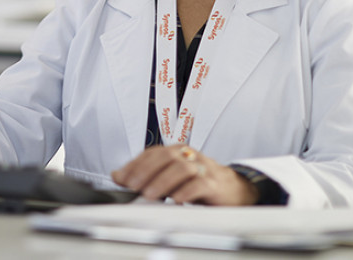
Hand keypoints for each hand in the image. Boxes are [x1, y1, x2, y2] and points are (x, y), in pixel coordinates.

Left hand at [111, 144, 258, 205]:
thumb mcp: (171, 175)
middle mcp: (189, 155)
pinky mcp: (215, 184)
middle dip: (146, 171)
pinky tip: (176, 200)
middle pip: (165, 157)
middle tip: (133, 187)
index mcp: (176, 151)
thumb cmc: (199, 181)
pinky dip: (186, 191)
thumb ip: (147, 174)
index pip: (152, 153)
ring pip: (181, 168)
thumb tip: (118, 176)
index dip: (135, 164)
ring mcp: (203, 168)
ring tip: (149, 196)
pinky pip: (200, 184)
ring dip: (162, 181)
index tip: (121, 179)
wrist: (234, 188)